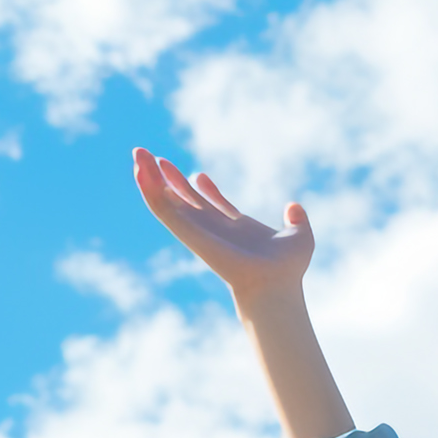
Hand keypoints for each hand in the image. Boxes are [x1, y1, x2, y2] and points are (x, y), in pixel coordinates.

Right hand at [131, 147, 313, 306]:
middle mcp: (212, 229)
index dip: (205, 190)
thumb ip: (297, 221)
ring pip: (167, 201)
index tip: (199, 175)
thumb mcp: (299, 237)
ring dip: (150, 178)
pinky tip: (141, 170)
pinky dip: (150, 189)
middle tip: (154, 159)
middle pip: (184, 200)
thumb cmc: (287, 269)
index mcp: (234, 228)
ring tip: (138, 154)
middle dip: (169, 180)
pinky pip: (162, 207)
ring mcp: (197, 229)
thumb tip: (295, 206)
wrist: (274, 282)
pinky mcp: (187, 231)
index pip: (213, 206)